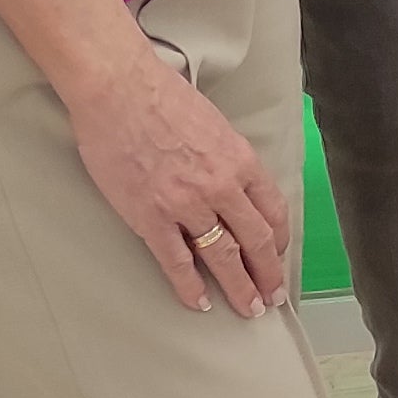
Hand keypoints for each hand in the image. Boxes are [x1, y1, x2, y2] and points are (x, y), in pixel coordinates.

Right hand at [63, 36, 294, 315]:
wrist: (118, 89)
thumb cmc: (161, 96)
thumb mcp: (214, 123)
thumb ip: (227, 158)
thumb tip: (233, 184)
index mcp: (241, 160)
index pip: (273, 210)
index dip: (279, 239)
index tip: (278, 255)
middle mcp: (221, 186)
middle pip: (257, 241)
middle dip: (268, 274)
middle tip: (272, 297)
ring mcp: (187, 204)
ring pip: (224, 257)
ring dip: (239, 287)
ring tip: (247, 308)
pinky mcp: (151, 217)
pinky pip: (177, 262)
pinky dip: (191, 287)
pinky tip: (200, 303)